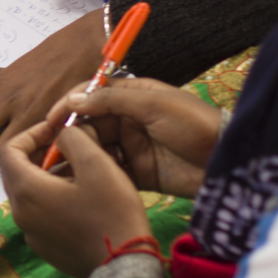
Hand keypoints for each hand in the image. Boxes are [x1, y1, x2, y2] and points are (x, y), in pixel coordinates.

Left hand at [0, 9, 104, 165]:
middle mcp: (5, 100)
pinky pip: (31, 149)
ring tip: (25, 151)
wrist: (84, 45)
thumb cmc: (53, 56)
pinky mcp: (49, 119)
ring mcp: (26, 110)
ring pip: (0, 150)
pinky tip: (44, 152)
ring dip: (8, 157)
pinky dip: (34, 156)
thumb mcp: (16, 65)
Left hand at [0, 123, 151, 277]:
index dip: (30, 134)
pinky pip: (40, 213)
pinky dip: (52, 197)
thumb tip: (62, 133)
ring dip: (48, 175)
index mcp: (27, 190)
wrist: (124, 267)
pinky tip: (81, 197)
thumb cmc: (111, 214)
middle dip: (38, 153)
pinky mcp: (45, 247)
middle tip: (67, 148)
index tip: (55, 131)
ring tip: (80, 170)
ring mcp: (31, 233)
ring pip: (30, 193)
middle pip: (16, 172)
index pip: (8, 150)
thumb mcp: (97, 164)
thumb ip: (74, 139)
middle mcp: (21, 213)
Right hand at [31, 78, 219, 197]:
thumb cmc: (194, 125)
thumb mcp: (153, 105)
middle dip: (70, 134)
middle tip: (51, 150)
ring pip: (96, 147)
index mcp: (133, 96)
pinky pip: (109, 170)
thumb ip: (112, 101)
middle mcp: (129, 119)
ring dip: (79, 154)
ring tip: (59, 168)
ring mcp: (133, 146)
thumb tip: (74, 100)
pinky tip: (77, 181)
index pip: (92, 95)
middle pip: (90, 123)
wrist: (226, 163)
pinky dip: (93, 173)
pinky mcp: (138, 172)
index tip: (50, 121)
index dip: (70, 106)